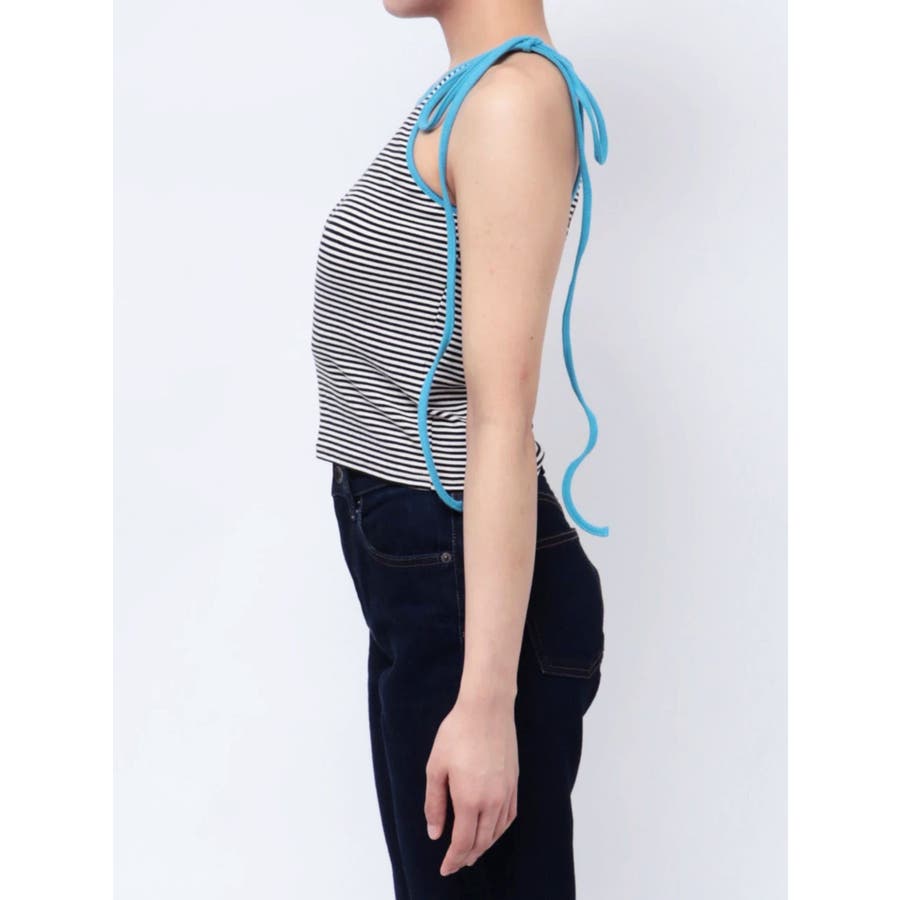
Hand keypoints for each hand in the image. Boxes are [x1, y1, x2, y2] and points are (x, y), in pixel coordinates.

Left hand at [424, 693, 518, 875]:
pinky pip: (509, 816)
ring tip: (472, 851)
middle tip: (455, 864)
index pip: (463, 842)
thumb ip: (434, 803)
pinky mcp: (514, 782)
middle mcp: (492, 800)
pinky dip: (499, 830)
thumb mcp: (436, 767)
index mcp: (470, 799)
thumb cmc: (457, 733)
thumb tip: (435, 833)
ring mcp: (506, 792)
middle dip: (468, 856)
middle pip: (482, 841)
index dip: (453, 859)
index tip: (445, 869)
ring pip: (497, 831)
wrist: (487, 708)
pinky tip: (492, 829)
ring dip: (484, 846)